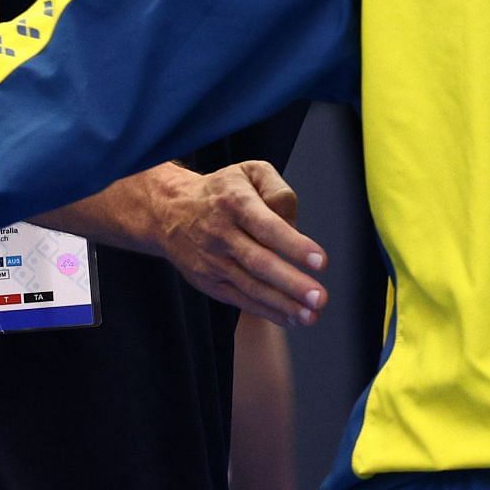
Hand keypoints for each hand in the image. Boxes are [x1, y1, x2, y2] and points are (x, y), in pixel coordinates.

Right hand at [154, 161, 327, 327]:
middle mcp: (221, 233)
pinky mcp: (207, 282)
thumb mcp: (249, 172)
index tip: (320, 261)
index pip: (267, 227)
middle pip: (259, 262)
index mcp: (235, 202)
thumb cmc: (222, 191)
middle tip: (319, 297)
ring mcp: (212, 260)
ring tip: (311, 315)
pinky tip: (291, 318)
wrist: (168, 211)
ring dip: (282, 304)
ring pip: (250, 286)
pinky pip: (239, 300)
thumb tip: (294, 224)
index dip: (294, 245)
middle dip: (292, 283)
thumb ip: (278, 190)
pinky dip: (266, 311)